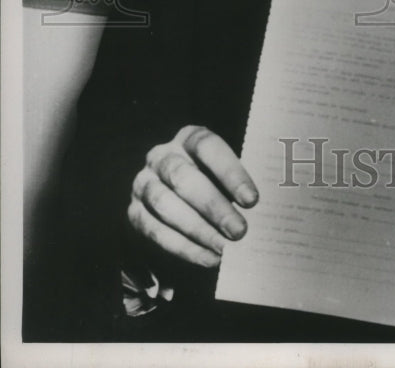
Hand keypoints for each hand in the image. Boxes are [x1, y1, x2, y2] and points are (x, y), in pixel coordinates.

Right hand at [127, 125, 257, 267]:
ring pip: (166, 205)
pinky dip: (184, 248)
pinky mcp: (134, 212)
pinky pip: (155, 231)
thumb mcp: (223, 171)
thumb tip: (257, 209)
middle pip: (184, 178)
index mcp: (188, 138)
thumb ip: (237, 185)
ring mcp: (144, 183)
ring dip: (198, 230)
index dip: (230, 172)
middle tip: (239, 230)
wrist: (174, 193)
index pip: (207, 147)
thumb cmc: (211, 179)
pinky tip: (208, 257)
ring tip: (224, 248)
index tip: (252, 200)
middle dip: (214, 207)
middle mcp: (161, 156)